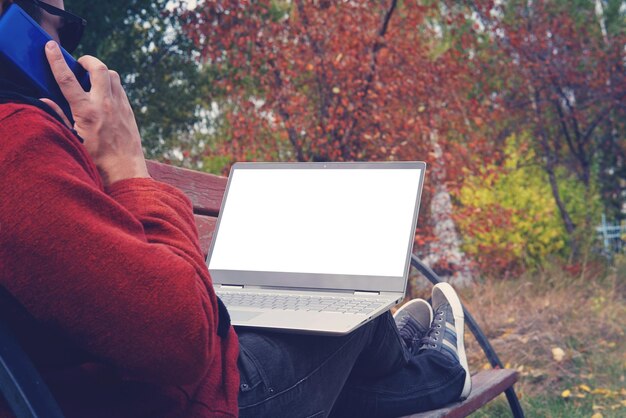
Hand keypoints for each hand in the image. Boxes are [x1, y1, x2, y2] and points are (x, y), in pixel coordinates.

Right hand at [44, 41, 149, 186]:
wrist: (125, 171)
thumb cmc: (96, 159)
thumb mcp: (73, 139)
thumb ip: (59, 116)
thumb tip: (44, 100)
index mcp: (87, 112)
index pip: (68, 79)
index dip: (57, 60)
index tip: (50, 46)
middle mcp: (105, 105)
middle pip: (98, 68)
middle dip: (87, 60)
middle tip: (79, 63)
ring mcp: (120, 106)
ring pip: (113, 75)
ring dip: (101, 72)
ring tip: (91, 79)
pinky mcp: (129, 110)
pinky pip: (120, 88)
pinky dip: (111, 84)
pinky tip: (103, 93)